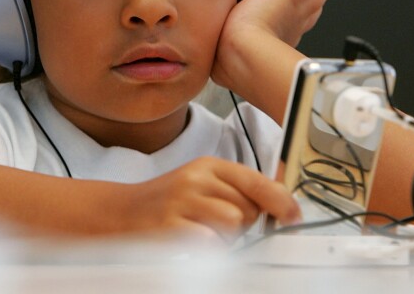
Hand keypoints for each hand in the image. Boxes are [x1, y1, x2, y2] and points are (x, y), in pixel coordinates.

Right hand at [115, 157, 300, 242]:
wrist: (119, 213)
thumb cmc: (166, 202)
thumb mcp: (201, 184)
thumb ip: (236, 190)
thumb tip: (279, 204)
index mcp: (208, 166)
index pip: (256, 180)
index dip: (281, 200)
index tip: (294, 215)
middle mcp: (196, 178)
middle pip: (248, 208)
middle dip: (242, 224)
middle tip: (216, 223)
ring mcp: (182, 201)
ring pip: (233, 225)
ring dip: (225, 238)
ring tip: (202, 231)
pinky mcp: (171, 226)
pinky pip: (211, 243)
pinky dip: (208, 248)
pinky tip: (191, 241)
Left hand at [211, 0, 328, 96]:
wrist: (241, 54)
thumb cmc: (231, 56)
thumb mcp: (226, 50)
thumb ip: (219, 47)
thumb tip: (204, 46)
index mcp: (281, 38)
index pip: (293, 22)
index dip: (285, 10)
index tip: (269, 1)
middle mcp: (296, 23)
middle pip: (311, 4)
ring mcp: (301, 7)